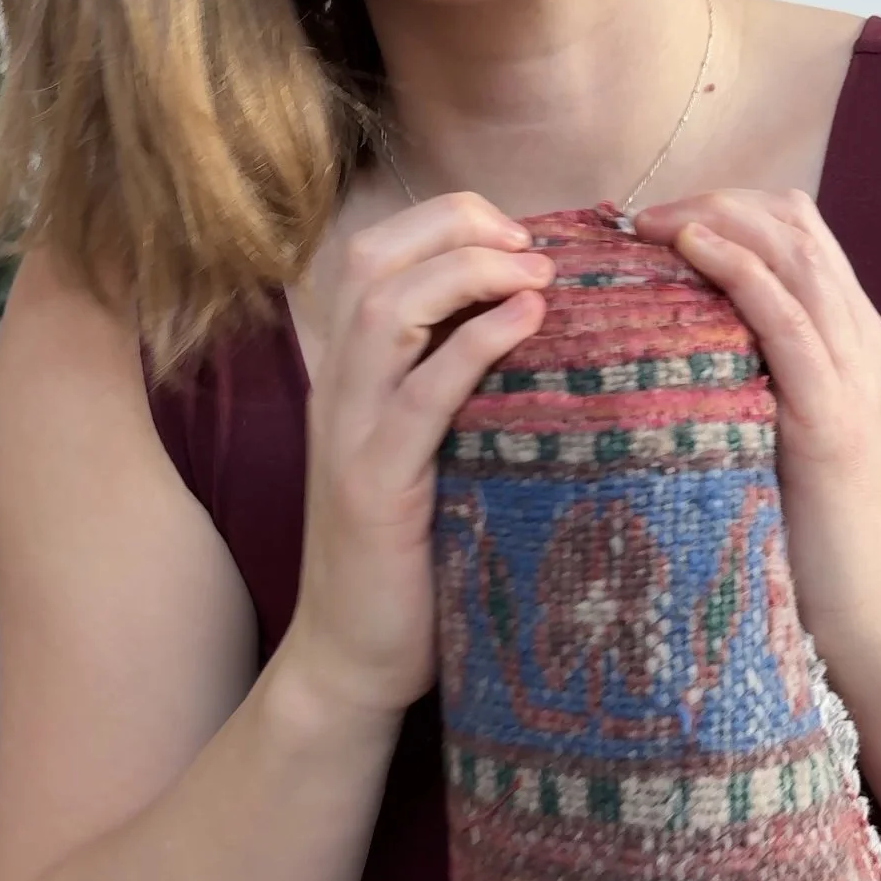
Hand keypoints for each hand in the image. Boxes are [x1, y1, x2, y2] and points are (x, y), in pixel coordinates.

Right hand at [287, 193, 553, 715]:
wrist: (353, 657)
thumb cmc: (411, 558)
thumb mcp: (434, 454)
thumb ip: (460, 390)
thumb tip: (541, 329)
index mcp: (352, 374)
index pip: (376, 252)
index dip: (446, 223)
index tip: (520, 238)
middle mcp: (339, 389)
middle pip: (372, 256)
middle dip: (455, 224)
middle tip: (531, 243)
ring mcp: (350, 433)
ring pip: (384, 307)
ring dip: (467, 271)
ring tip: (537, 274)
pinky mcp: (374, 485)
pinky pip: (419, 393)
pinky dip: (474, 344)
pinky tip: (527, 322)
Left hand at [633, 188, 880, 667]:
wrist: (864, 603)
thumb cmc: (801, 525)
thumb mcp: (770, 427)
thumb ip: (741, 377)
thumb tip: (659, 342)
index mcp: (848, 337)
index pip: (795, 231)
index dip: (725, 207)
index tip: (654, 222)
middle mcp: (859, 339)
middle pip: (793, 224)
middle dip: (714, 202)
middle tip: (641, 217)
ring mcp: (852, 372)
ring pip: (794, 253)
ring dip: (717, 222)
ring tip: (653, 224)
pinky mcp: (831, 414)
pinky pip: (787, 317)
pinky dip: (740, 271)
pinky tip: (694, 253)